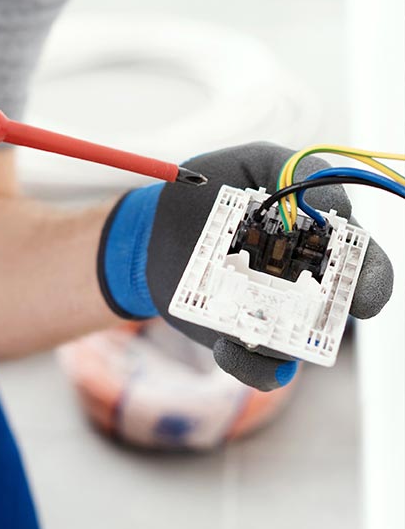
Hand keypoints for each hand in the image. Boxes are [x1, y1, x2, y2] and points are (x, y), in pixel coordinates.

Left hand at [98, 142, 393, 390]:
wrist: (154, 226)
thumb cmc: (209, 188)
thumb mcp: (253, 161)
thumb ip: (296, 169)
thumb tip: (334, 204)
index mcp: (318, 241)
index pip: (362, 262)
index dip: (373, 277)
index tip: (365, 290)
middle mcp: (302, 284)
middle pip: (337, 311)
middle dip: (338, 315)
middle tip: (325, 312)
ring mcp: (269, 314)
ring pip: (296, 344)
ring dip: (283, 340)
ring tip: (250, 321)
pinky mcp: (236, 336)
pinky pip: (257, 367)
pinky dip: (249, 365)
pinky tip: (228, 345)